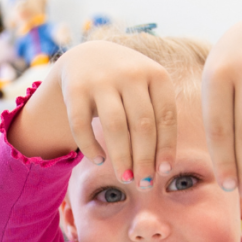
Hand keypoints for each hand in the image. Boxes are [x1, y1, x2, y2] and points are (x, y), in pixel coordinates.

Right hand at [7, 41, 177, 185]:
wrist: (88, 57)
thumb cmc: (127, 86)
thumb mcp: (148, 90)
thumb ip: (159, 119)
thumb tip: (162, 169)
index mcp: (156, 74)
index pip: (166, 117)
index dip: (166, 147)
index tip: (163, 172)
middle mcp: (130, 73)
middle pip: (142, 125)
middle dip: (144, 159)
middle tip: (144, 184)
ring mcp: (101, 78)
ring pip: (115, 126)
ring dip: (121, 157)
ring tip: (125, 179)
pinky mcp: (75, 88)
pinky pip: (82, 124)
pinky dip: (90, 146)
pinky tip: (99, 160)